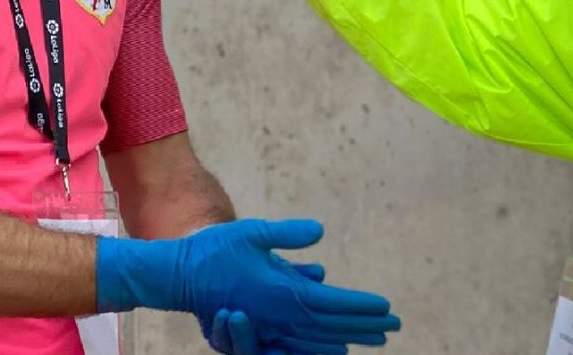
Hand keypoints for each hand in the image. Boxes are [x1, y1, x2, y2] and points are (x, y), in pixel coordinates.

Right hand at [96, 220, 398, 347]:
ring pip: (316, 336)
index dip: (360, 307)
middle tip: (393, 326)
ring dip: (347, 335)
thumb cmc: (215, 248)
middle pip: (330, 325)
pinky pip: (297, 339)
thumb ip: (287, 235)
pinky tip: (336, 340)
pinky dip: (321, 341)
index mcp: (280, 291)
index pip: (330, 304)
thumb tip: (319, 231)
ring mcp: (269, 324)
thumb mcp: (253, 231)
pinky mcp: (260, 326)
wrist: (178, 275)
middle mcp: (278, 313)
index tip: (386, 309)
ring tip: (374, 337)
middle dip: (363, 326)